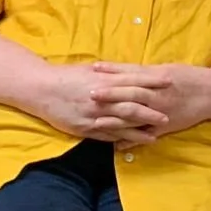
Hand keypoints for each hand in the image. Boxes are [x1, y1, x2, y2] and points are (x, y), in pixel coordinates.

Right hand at [29, 62, 171, 143]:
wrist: (41, 89)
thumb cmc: (67, 75)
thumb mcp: (91, 69)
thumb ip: (113, 72)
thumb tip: (133, 72)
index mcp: (104, 81)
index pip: (134, 82)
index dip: (153, 83)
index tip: (170, 83)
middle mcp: (101, 100)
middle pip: (131, 106)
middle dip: (151, 112)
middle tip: (168, 116)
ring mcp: (93, 116)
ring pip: (121, 124)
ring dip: (139, 130)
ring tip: (156, 134)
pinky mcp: (84, 129)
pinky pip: (106, 136)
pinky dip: (121, 139)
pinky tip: (132, 142)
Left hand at [89, 62, 210, 140]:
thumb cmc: (191, 77)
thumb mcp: (168, 69)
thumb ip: (146, 72)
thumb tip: (122, 71)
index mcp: (158, 78)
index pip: (130, 73)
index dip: (112, 72)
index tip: (94, 70)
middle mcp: (157, 95)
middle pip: (129, 94)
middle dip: (109, 94)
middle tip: (89, 94)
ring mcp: (160, 112)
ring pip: (134, 115)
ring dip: (115, 119)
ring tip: (96, 121)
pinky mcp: (165, 127)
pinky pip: (145, 135)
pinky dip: (130, 140)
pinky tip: (115, 145)